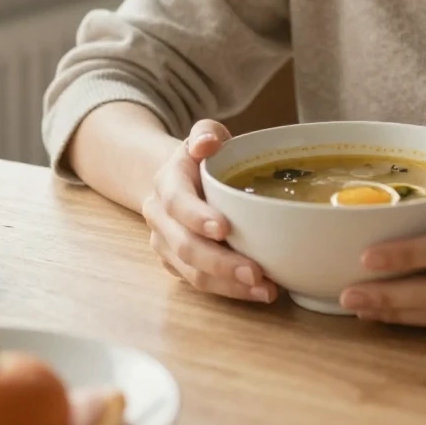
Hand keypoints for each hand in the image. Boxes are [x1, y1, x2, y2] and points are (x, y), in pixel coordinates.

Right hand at [142, 119, 277, 304]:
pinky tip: (257, 291)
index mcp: (166, 183)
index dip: (197, 217)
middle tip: (256, 272)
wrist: (177, 181)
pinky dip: (228, 290)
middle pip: (184, 246)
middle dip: (220, 263)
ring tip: (265, 289)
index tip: (224, 228)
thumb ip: (205, 133)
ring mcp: (166, 245)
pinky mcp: (177, 266)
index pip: (177, 202)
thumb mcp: (204, 135)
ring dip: (228, 285)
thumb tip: (206, 143)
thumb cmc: (201, 158)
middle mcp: (160, 218)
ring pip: (192, 272)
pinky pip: (199, 284)